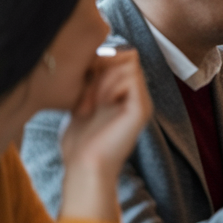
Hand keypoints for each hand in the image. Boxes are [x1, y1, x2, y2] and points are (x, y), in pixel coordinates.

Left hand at [60, 50, 150, 177]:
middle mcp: (138, 98)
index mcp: (126, 97)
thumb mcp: (83, 103)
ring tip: (89, 103)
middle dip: (101, 68)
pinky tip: (98, 105)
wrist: (84, 167)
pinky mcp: (141, 109)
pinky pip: (131, 78)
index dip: (100, 61)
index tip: (80, 82)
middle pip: (126, 58)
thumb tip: (92, 56)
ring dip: (103, 79)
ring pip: (128, 65)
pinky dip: (110, 86)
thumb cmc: (79, 142)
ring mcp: (142, 103)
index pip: (121, 59)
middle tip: (85, 94)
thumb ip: (92, 81)